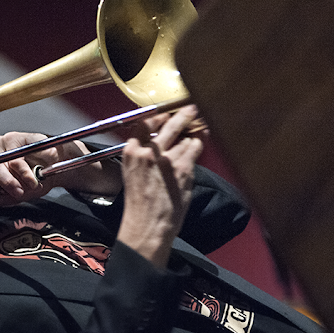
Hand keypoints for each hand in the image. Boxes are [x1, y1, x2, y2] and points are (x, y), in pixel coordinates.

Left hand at [0, 132, 90, 212]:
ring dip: (17, 175)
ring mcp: (3, 143)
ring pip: (1, 159)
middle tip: (15, 191)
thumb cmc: (35, 179)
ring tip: (30, 184)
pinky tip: (36, 171)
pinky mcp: (17, 137)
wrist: (58, 168)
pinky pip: (16, 154)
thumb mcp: (14, 196)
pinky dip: (26, 168)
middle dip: (1, 180)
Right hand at [116, 105, 203, 268]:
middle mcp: (148, 152)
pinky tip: (202, 138)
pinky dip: (200, 142)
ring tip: (198, 129)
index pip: (144, 123)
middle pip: (168, 124)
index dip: (158, 116)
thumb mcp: (132, 174)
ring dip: (192, 134)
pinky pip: (195, 147)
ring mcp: (167, 158)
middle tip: (191, 108)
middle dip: (182, 115)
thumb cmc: (140, 204)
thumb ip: (143, 155)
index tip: (166, 113)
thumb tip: (159, 141)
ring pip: (185, 137)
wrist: (147, 224)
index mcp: (131, 152)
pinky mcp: (183, 167)